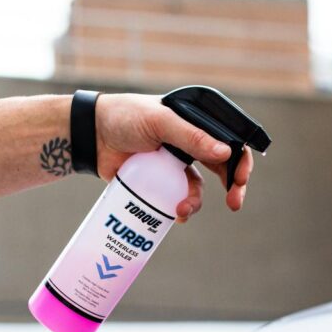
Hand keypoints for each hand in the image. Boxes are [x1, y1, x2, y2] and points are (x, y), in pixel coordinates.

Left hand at [93, 93, 253, 221]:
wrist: (90, 134)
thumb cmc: (125, 117)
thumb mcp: (160, 122)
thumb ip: (191, 136)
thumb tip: (226, 153)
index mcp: (196, 123)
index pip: (229, 141)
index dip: (240, 160)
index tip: (241, 178)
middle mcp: (191, 143)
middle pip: (223, 167)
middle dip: (233, 187)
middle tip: (234, 203)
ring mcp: (176, 163)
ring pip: (199, 187)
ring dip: (197, 201)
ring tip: (183, 210)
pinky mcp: (161, 181)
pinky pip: (177, 197)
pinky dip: (180, 207)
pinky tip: (175, 214)